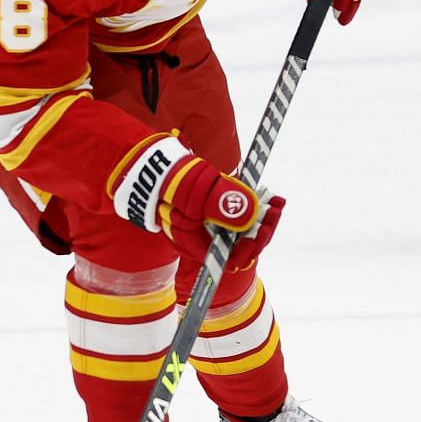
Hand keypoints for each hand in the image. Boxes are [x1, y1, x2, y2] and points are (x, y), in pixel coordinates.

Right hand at [111, 135, 283, 269]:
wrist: (143, 162)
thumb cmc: (166, 178)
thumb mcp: (194, 189)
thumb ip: (221, 202)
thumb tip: (253, 216)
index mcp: (194, 244)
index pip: (232, 258)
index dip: (254, 243)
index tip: (269, 219)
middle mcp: (199, 241)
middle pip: (239, 246)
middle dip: (261, 228)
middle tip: (276, 204)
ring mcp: (202, 228)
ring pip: (237, 232)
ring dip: (257, 218)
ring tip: (273, 200)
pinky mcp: (205, 214)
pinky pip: (231, 217)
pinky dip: (247, 207)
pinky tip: (260, 194)